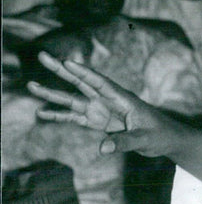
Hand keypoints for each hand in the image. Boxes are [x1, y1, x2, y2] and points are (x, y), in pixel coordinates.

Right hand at [26, 52, 175, 156]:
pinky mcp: (100, 123)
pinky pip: (76, 118)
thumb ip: (124, 142)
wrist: (167, 140)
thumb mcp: (144, 139)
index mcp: (123, 99)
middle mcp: (110, 101)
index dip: (83, 72)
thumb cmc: (160, 135)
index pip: (100, 83)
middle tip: (42, 56)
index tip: (66, 61)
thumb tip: (103, 147)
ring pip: (74, 100)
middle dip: (62, 71)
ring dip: (54, 94)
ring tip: (32, 87)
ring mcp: (103, 111)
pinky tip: (43, 114)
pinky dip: (60, 116)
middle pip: (82, 84)